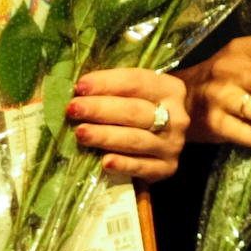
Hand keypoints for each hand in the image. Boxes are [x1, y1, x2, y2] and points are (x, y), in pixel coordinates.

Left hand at [65, 66, 190, 182]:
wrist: (169, 133)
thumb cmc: (144, 106)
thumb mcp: (138, 91)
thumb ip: (114, 89)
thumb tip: (78, 91)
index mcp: (170, 89)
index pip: (136, 82)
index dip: (106, 83)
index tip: (79, 87)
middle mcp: (177, 117)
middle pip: (135, 111)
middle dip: (100, 109)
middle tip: (73, 109)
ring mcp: (173, 145)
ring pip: (135, 139)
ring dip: (105, 136)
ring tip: (80, 133)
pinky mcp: (167, 168)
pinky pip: (143, 167)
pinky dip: (123, 165)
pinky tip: (105, 162)